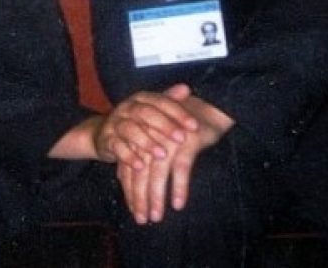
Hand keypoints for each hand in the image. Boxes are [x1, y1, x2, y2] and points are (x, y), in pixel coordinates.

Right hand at [93, 84, 198, 170]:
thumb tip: (186, 88)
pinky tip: (141, 166)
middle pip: (145, 112)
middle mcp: (126, 108)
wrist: (102, 134)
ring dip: (147, 142)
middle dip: (165, 126)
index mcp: (140, 99)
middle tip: (182, 139)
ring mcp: (114, 123)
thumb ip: (169, 101)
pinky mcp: (106, 139)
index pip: (160, 101)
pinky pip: (116, 146)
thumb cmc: (136, 123)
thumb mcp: (152, 111)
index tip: (195, 126)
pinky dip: (128, 156)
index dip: (178, 113)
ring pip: (130, 129)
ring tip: (162, 155)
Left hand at [117, 90, 233, 223]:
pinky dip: (179, 187)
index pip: (129, 169)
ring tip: (156, 217)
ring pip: (157, 174)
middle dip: (140, 199)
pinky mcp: (186, 143)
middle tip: (141, 220)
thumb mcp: (155, 140)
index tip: (132, 210)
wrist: (208, 107)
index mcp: (142, 140)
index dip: (130, 191)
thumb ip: (137, 156)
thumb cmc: (179, 125)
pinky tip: (177, 205)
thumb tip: (119, 176)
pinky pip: (181, 169)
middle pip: (140, 174)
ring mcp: (167, 141)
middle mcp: (151, 140)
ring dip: (156, 198)